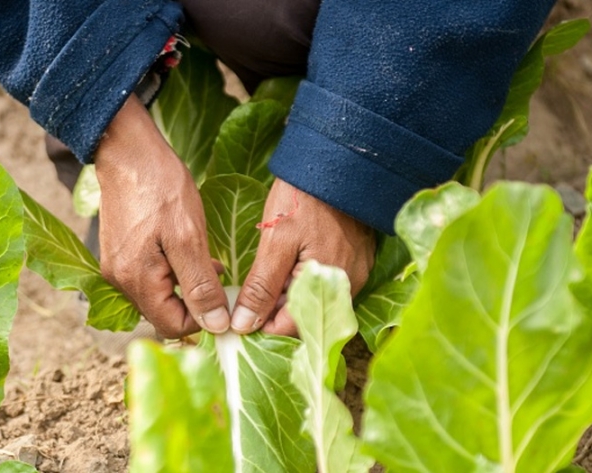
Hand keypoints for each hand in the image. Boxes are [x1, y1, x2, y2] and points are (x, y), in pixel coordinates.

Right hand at [94, 94, 229, 337]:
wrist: (127, 150)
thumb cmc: (160, 187)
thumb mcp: (188, 237)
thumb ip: (200, 286)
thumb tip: (215, 326)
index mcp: (136, 280)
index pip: (173, 326)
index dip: (204, 320)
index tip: (226, 299)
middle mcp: (120, 280)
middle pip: (164, 313)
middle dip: (195, 302)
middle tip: (218, 273)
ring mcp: (117, 266)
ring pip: (158, 296)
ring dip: (185, 286)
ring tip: (206, 259)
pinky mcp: (119, 252)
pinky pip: (149, 277)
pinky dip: (171, 272)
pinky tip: (186, 251)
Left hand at [231, 178, 375, 335]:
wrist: (336, 161)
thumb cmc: (303, 198)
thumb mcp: (275, 243)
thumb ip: (261, 288)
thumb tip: (244, 325)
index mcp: (329, 286)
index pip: (292, 328)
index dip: (261, 326)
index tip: (237, 317)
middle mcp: (347, 288)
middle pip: (304, 316)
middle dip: (273, 312)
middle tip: (243, 298)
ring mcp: (354, 274)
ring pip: (313, 301)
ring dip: (286, 296)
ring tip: (262, 278)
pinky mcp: (354, 261)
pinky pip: (323, 284)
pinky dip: (301, 281)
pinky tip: (283, 265)